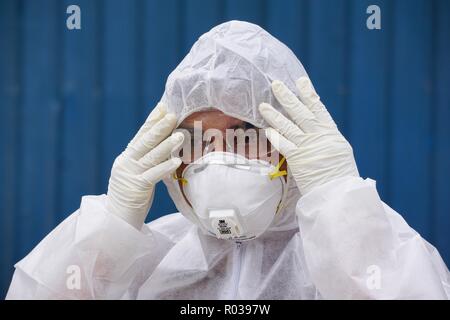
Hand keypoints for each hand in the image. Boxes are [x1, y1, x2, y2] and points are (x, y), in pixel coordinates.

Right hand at [106, 103, 183, 228]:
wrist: (116, 221)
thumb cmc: (131, 197)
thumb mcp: (138, 174)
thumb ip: (148, 160)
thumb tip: (166, 145)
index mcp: (126, 157)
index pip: (141, 135)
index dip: (152, 120)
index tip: (162, 107)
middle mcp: (126, 162)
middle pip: (145, 141)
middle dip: (159, 127)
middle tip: (172, 115)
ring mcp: (130, 174)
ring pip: (150, 156)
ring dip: (166, 144)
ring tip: (180, 135)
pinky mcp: (136, 188)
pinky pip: (153, 175)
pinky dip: (164, 167)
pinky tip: (176, 160)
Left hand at [259, 77, 358, 194]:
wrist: (340, 193)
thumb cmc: (341, 176)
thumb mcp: (339, 153)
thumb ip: (326, 140)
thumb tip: (316, 132)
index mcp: (331, 134)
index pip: (319, 109)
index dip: (309, 94)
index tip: (301, 81)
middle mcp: (320, 136)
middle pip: (301, 112)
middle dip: (288, 97)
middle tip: (276, 84)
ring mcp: (308, 146)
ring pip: (288, 126)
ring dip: (274, 114)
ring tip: (262, 105)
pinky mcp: (298, 159)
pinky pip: (283, 144)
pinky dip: (275, 136)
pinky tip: (266, 129)